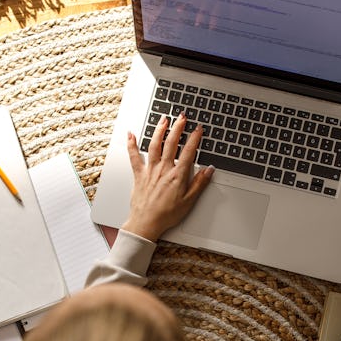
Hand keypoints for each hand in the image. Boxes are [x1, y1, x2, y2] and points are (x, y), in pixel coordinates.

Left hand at [121, 114, 214, 241]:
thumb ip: (199, 183)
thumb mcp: (189, 201)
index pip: (189, 152)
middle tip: (182, 117)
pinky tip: (130, 134)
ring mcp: (150, 170)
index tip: (198, 129)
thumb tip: (209, 170)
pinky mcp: (139, 174)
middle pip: (171, 143)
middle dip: (178, 127)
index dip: (195, 138)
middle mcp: (163, 169)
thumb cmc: (167, 214)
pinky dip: (131, 144)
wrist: (146, 223)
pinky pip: (134, 156)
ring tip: (163, 119)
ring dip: (159, 130)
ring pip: (155, 145)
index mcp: (177, 175)